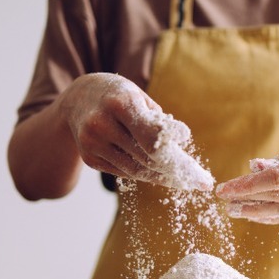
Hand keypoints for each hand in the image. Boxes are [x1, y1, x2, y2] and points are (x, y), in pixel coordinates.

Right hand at [59, 73, 210, 189]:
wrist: (78, 99)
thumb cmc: (120, 96)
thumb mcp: (140, 97)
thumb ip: (158, 121)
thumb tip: (179, 143)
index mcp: (120, 103)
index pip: (152, 136)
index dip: (175, 151)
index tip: (195, 165)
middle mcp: (102, 124)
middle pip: (147, 158)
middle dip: (176, 170)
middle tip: (199, 180)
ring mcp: (92, 144)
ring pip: (136, 170)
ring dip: (162, 177)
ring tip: (184, 181)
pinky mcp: (90, 158)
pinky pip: (124, 172)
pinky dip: (143, 173)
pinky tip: (158, 174)